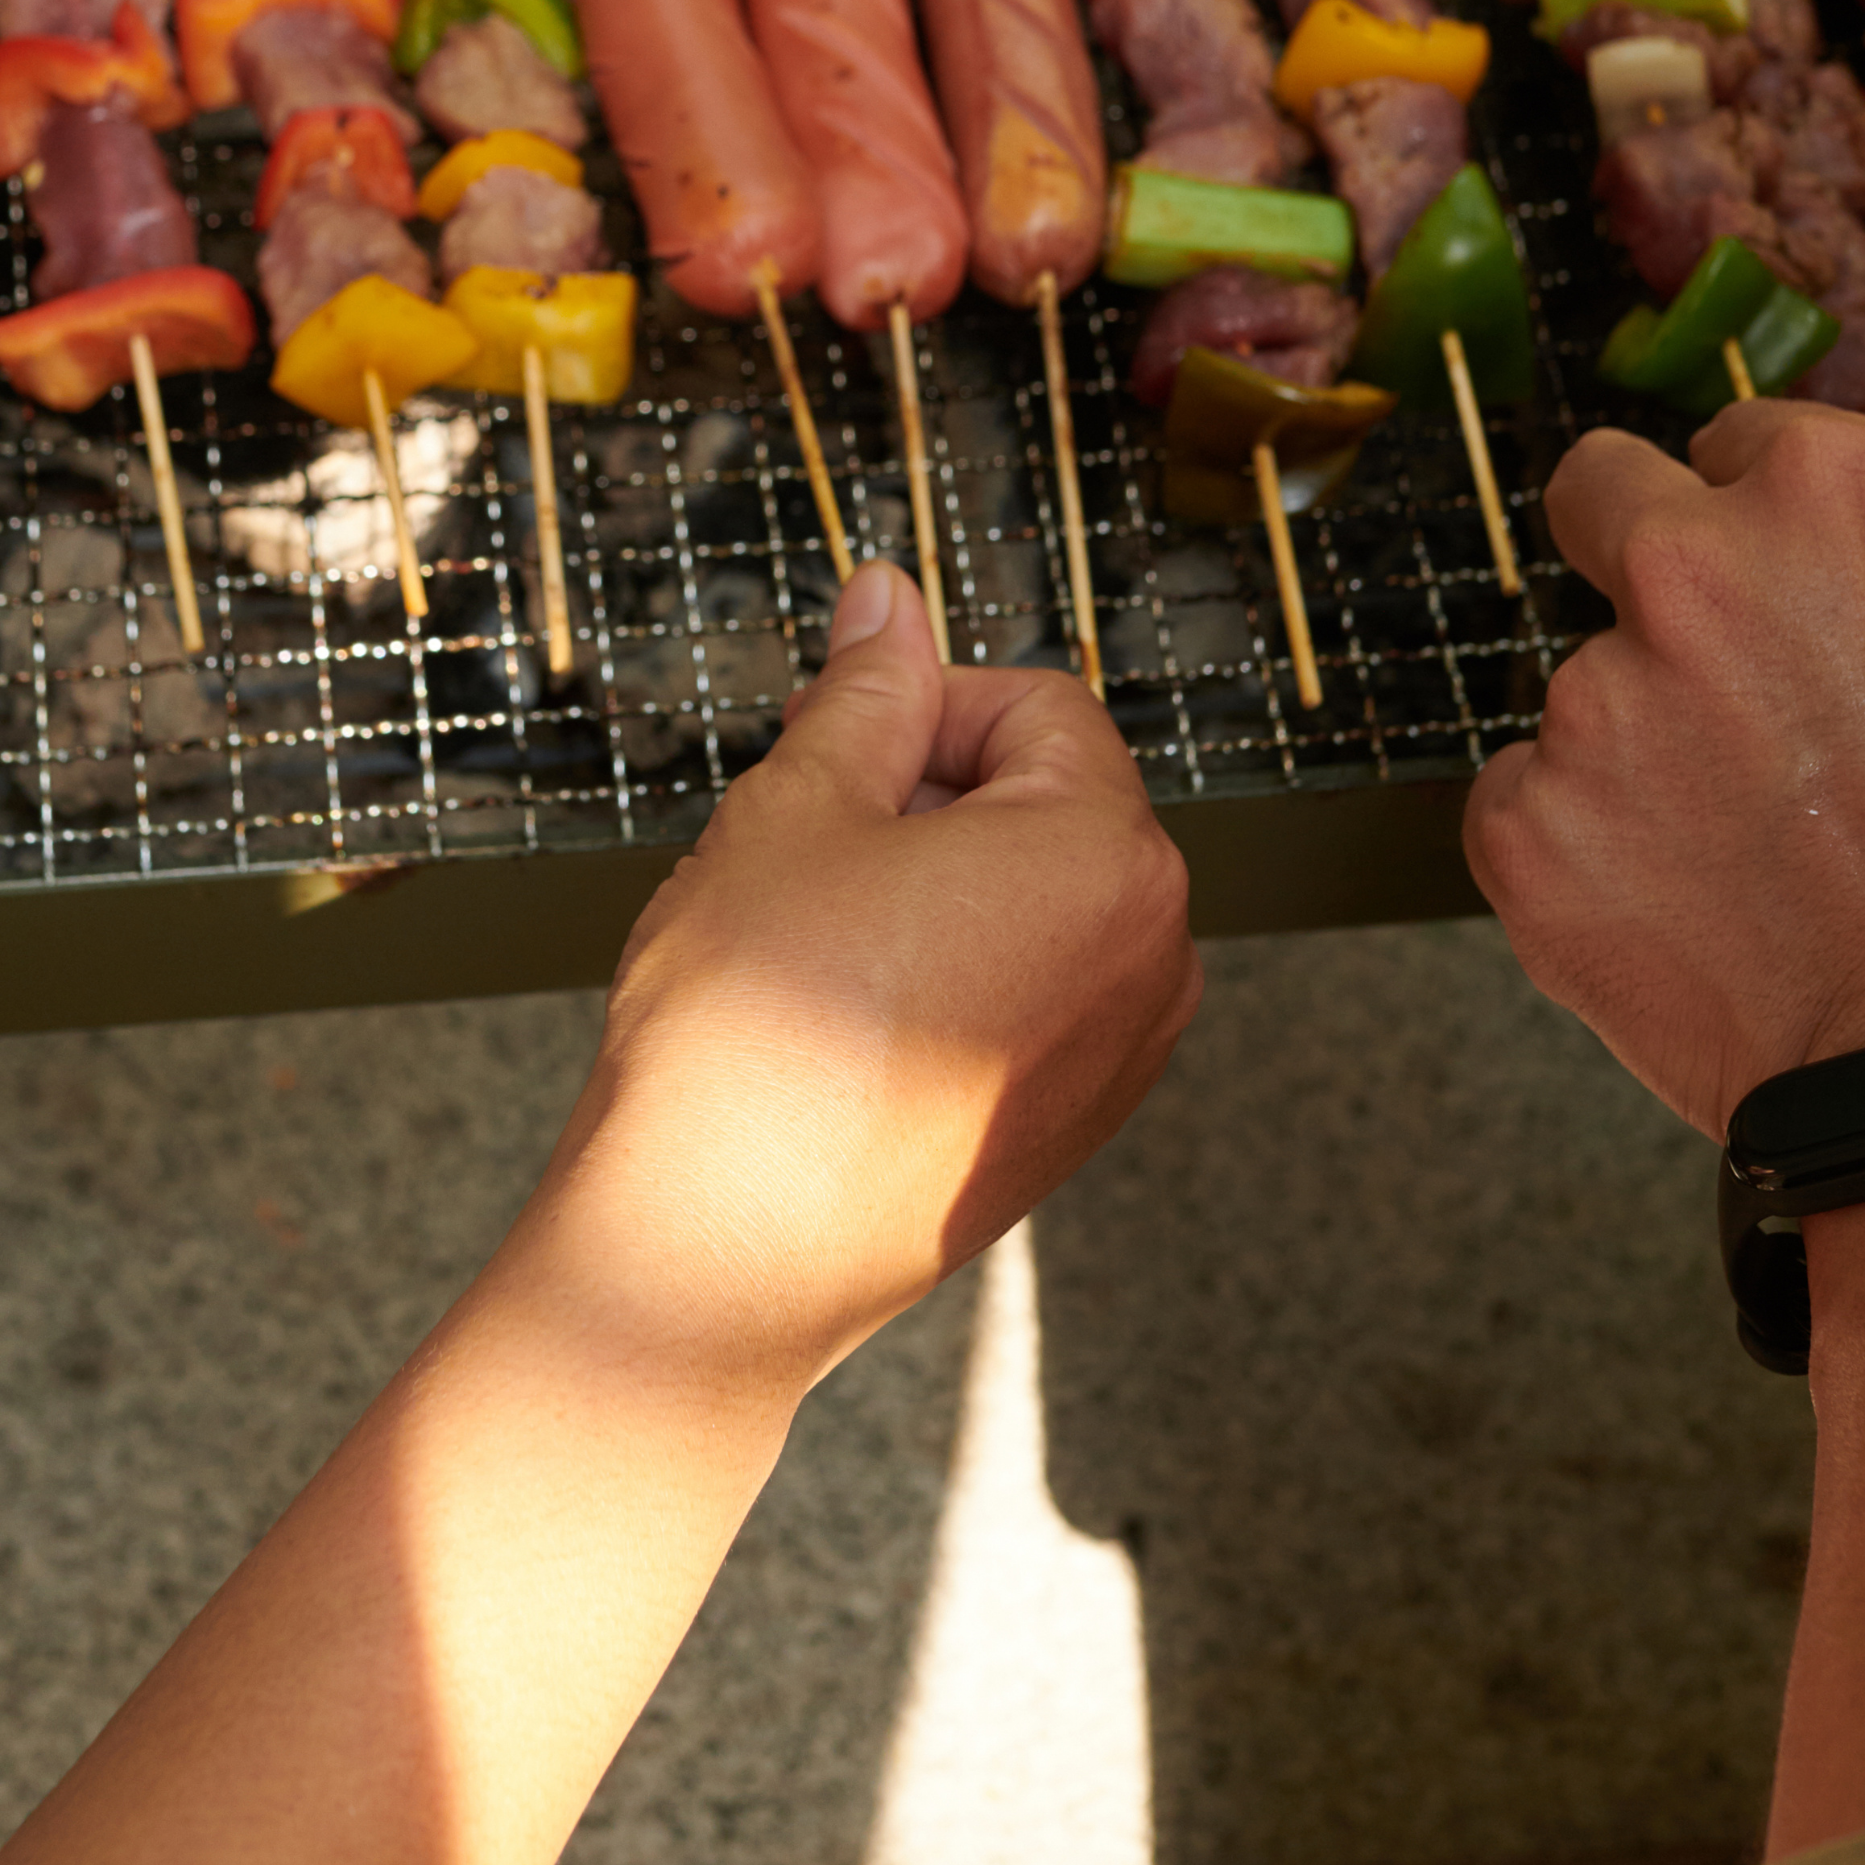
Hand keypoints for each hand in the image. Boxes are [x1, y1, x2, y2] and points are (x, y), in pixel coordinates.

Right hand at [548, 559, 1198, 1391]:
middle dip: (927, 800)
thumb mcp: (794, 810)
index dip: (920, 709)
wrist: (710, 1264)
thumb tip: (891, 600)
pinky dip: (950, 976)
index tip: (830, 752)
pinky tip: (847, 1017)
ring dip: (932, 887)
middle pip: (1047, 801)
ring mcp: (1123, 1052)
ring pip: (1032, 899)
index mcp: (1109, 857)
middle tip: (806, 852)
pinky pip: (1029, 993)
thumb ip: (867, 693)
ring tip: (818, 943)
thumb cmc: (751, 1039)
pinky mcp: (1075, 1125)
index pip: (1037, 707)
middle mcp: (1153, 956)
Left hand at [1465, 410, 1864, 1143]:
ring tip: (1747, 862)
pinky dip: (1583, 857)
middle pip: (1596, 494)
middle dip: (1637, 560)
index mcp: (1836, 500)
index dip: (1758, 521)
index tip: (1775, 584)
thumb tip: (1861, 596)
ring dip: (1636, 749)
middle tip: (1703, 673)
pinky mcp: (1529, 831)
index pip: (1735, 443)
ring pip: (1580, 689)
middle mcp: (1693, 571)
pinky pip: (1525, 808)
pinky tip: (1686, 919)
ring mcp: (1597, 702)